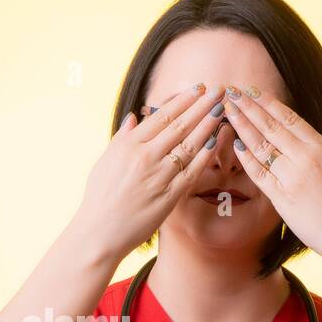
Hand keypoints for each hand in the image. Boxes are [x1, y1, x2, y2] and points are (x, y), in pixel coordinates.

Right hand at [70, 81, 227, 262]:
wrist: (99, 233)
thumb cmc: (99, 198)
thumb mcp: (105, 161)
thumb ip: (122, 138)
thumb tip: (134, 118)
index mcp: (129, 145)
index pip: (162, 116)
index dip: (184, 100)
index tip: (199, 88)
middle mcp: (145, 157)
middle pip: (180, 125)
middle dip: (203, 105)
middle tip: (220, 90)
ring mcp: (159, 176)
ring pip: (190, 145)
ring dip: (208, 125)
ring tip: (223, 110)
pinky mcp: (169, 196)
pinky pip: (192, 171)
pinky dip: (206, 155)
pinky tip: (217, 142)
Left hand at [221, 84, 321, 272]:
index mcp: (321, 147)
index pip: (289, 118)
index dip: (268, 102)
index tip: (252, 90)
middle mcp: (306, 157)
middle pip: (271, 127)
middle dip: (249, 107)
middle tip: (231, 91)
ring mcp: (292, 177)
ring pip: (262, 145)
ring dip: (242, 126)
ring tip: (227, 111)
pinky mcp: (282, 197)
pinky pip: (259, 173)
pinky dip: (246, 158)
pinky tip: (233, 143)